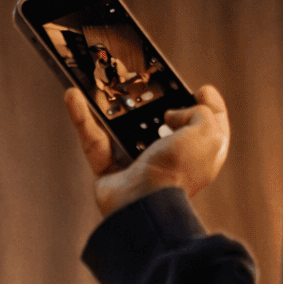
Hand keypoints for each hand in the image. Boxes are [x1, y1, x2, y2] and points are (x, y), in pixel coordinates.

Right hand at [64, 84, 230, 217]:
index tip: (199, 90)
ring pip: (119, 127)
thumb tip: (170, 114)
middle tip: (143, 81)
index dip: (206, 106)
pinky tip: (73, 95)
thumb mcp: (209, 134)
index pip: (206, 126)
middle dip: (149, 100)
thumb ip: (203, 113)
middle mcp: (166, 158)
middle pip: (159, 122)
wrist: (142, 203)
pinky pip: (92, 137)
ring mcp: (135, 163)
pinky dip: (81, 118)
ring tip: (98, 80)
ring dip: (106, 105)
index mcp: (197, 154)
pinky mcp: (106, 169)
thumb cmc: (176, 172)